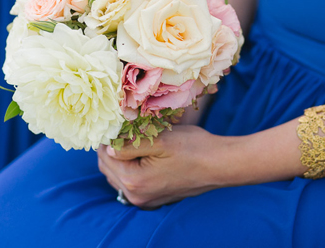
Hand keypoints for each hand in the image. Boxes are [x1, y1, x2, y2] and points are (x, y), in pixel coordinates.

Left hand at [97, 125, 224, 208]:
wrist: (219, 165)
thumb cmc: (193, 148)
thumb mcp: (160, 140)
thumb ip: (130, 144)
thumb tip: (109, 147)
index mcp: (134, 180)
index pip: (105, 156)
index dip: (108, 137)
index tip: (117, 123)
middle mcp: (136, 196)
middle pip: (108, 169)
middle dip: (112, 149)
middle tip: (124, 130)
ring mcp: (145, 200)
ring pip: (117, 177)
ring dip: (120, 159)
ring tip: (134, 141)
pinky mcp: (153, 199)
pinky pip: (131, 184)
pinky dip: (131, 169)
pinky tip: (143, 156)